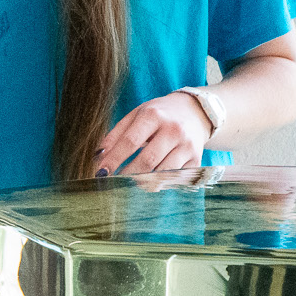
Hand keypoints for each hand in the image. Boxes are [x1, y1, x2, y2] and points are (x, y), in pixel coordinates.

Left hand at [97, 91, 212, 176]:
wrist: (195, 111)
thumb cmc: (159, 114)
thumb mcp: (136, 115)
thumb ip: (116, 134)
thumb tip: (98, 157)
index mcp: (154, 115)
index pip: (130, 141)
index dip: (114, 159)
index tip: (101, 173)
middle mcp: (173, 130)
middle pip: (147, 160)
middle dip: (127, 174)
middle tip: (112, 183)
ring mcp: (187, 146)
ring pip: (162, 173)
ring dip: (142, 182)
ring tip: (128, 184)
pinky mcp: (196, 160)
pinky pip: (174, 178)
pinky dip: (159, 184)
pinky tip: (148, 183)